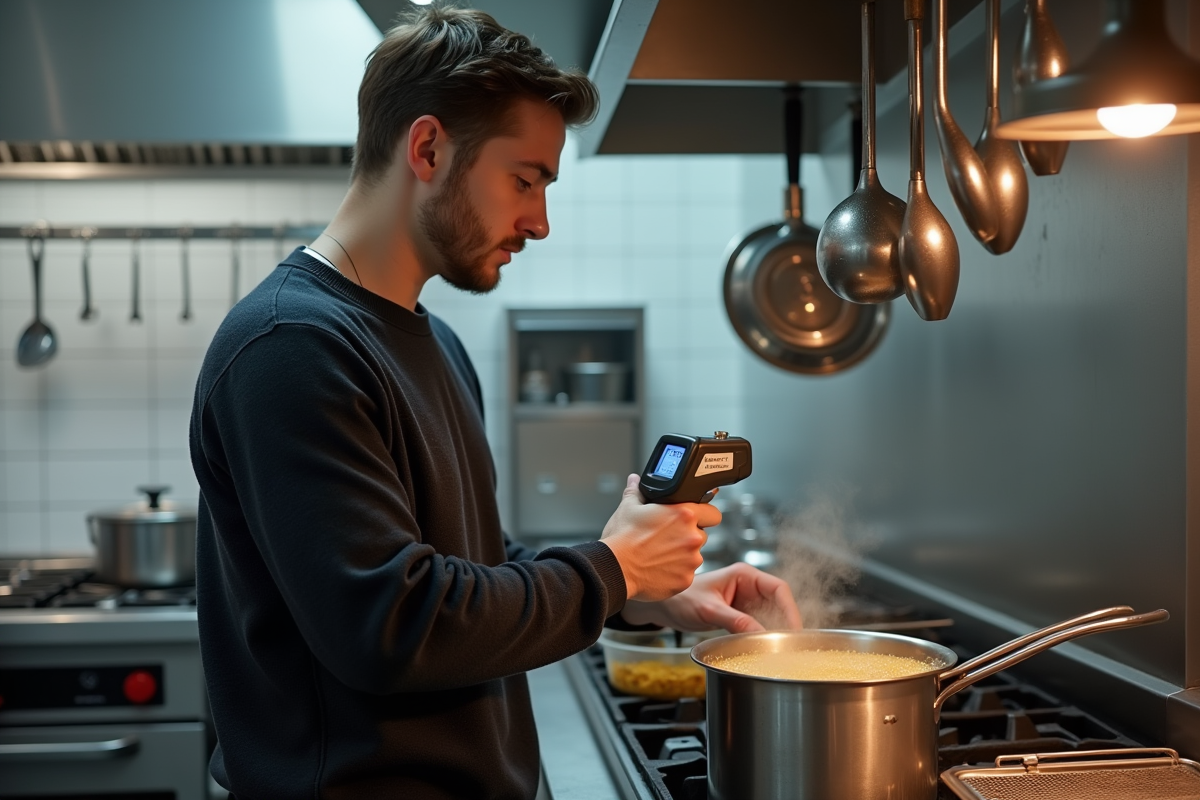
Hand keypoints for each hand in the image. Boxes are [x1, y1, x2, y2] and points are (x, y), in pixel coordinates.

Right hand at [599, 475, 720, 602]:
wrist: (614, 568)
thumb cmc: (621, 538)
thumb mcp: (628, 507)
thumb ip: (636, 491)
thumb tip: (635, 480)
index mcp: (684, 514)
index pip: (712, 513)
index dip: (704, 515)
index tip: (694, 519)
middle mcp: (692, 537)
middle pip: (702, 535)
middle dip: (688, 536)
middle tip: (667, 538)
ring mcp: (691, 561)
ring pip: (694, 556)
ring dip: (682, 555)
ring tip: (659, 555)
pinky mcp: (686, 580)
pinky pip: (686, 574)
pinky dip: (675, 572)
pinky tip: (658, 568)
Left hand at [620, 562, 802, 633]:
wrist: (662, 607)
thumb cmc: (680, 599)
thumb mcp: (708, 609)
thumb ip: (735, 620)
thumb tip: (760, 634)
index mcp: (743, 575)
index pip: (778, 589)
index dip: (790, 609)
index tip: (793, 631)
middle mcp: (748, 586)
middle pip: (779, 603)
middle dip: (785, 623)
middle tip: (788, 645)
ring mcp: (745, 601)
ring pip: (771, 617)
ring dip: (775, 632)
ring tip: (778, 649)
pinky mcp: (740, 615)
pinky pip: (759, 626)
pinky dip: (763, 637)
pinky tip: (763, 649)